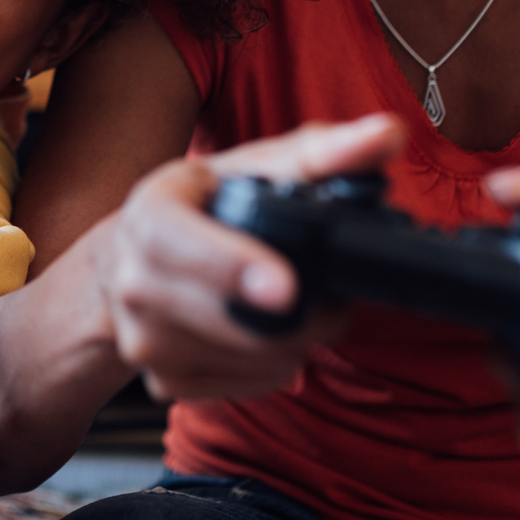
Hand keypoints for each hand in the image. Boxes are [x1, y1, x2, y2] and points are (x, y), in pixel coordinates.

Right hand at [96, 115, 403, 400]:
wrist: (130, 262)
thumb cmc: (202, 206)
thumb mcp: (251, 167)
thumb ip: (325, 151)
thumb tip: (389, 134)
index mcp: (150, 215)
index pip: (180, 244)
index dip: (234, 267)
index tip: (287, 289)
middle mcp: (135, 282)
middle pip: (232, 320)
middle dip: (304, 315)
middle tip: (335, 296)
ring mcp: (144, 340)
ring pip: (251, 358)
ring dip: (297, 340)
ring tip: (305, 308)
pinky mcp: (164, 382)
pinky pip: (247, 385)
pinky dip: (277, 364)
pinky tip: (274, 334)